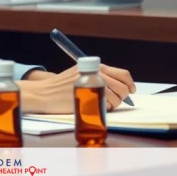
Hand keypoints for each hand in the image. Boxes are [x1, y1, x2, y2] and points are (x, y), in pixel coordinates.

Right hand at [17, 64, 133, 113]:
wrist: (45, 93)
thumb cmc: (63, 86)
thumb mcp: (81, 74)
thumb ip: (99, 77)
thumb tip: (121, 87)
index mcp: (97, 66)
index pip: (123, 74)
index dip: (130, 84)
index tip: (131, 91)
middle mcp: (96, 72)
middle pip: (122, 87)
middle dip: (123, 97)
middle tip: (116, 102)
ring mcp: (92, 84)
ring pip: (116, 97)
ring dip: (114, 104)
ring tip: (102, 105)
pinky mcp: (87, 95)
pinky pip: (106, 105)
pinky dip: (105, 108)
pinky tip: (95, 107)